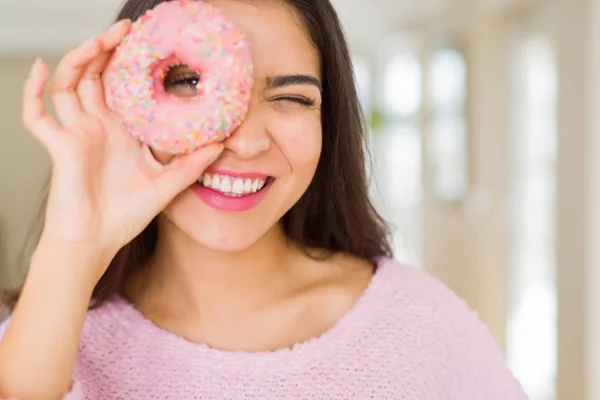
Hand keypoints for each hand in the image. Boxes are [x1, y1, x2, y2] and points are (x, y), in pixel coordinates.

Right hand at [22, 20, 222, 271]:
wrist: (97, 242)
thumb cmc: (126, 216)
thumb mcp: (167, 185)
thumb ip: (192, 165)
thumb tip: (222, 144)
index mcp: (123, 132)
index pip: (124, 88)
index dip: (132, 66)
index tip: (152, 45)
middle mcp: (99, 127)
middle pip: (97, 77)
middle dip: (108, 50)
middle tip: (126, 29)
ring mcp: (77, 134)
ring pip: (70, 84)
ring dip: (81, 59)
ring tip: (100, 39)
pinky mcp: (59, 147)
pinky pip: (37, 114)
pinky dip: (32, 90)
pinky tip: (41, 68)